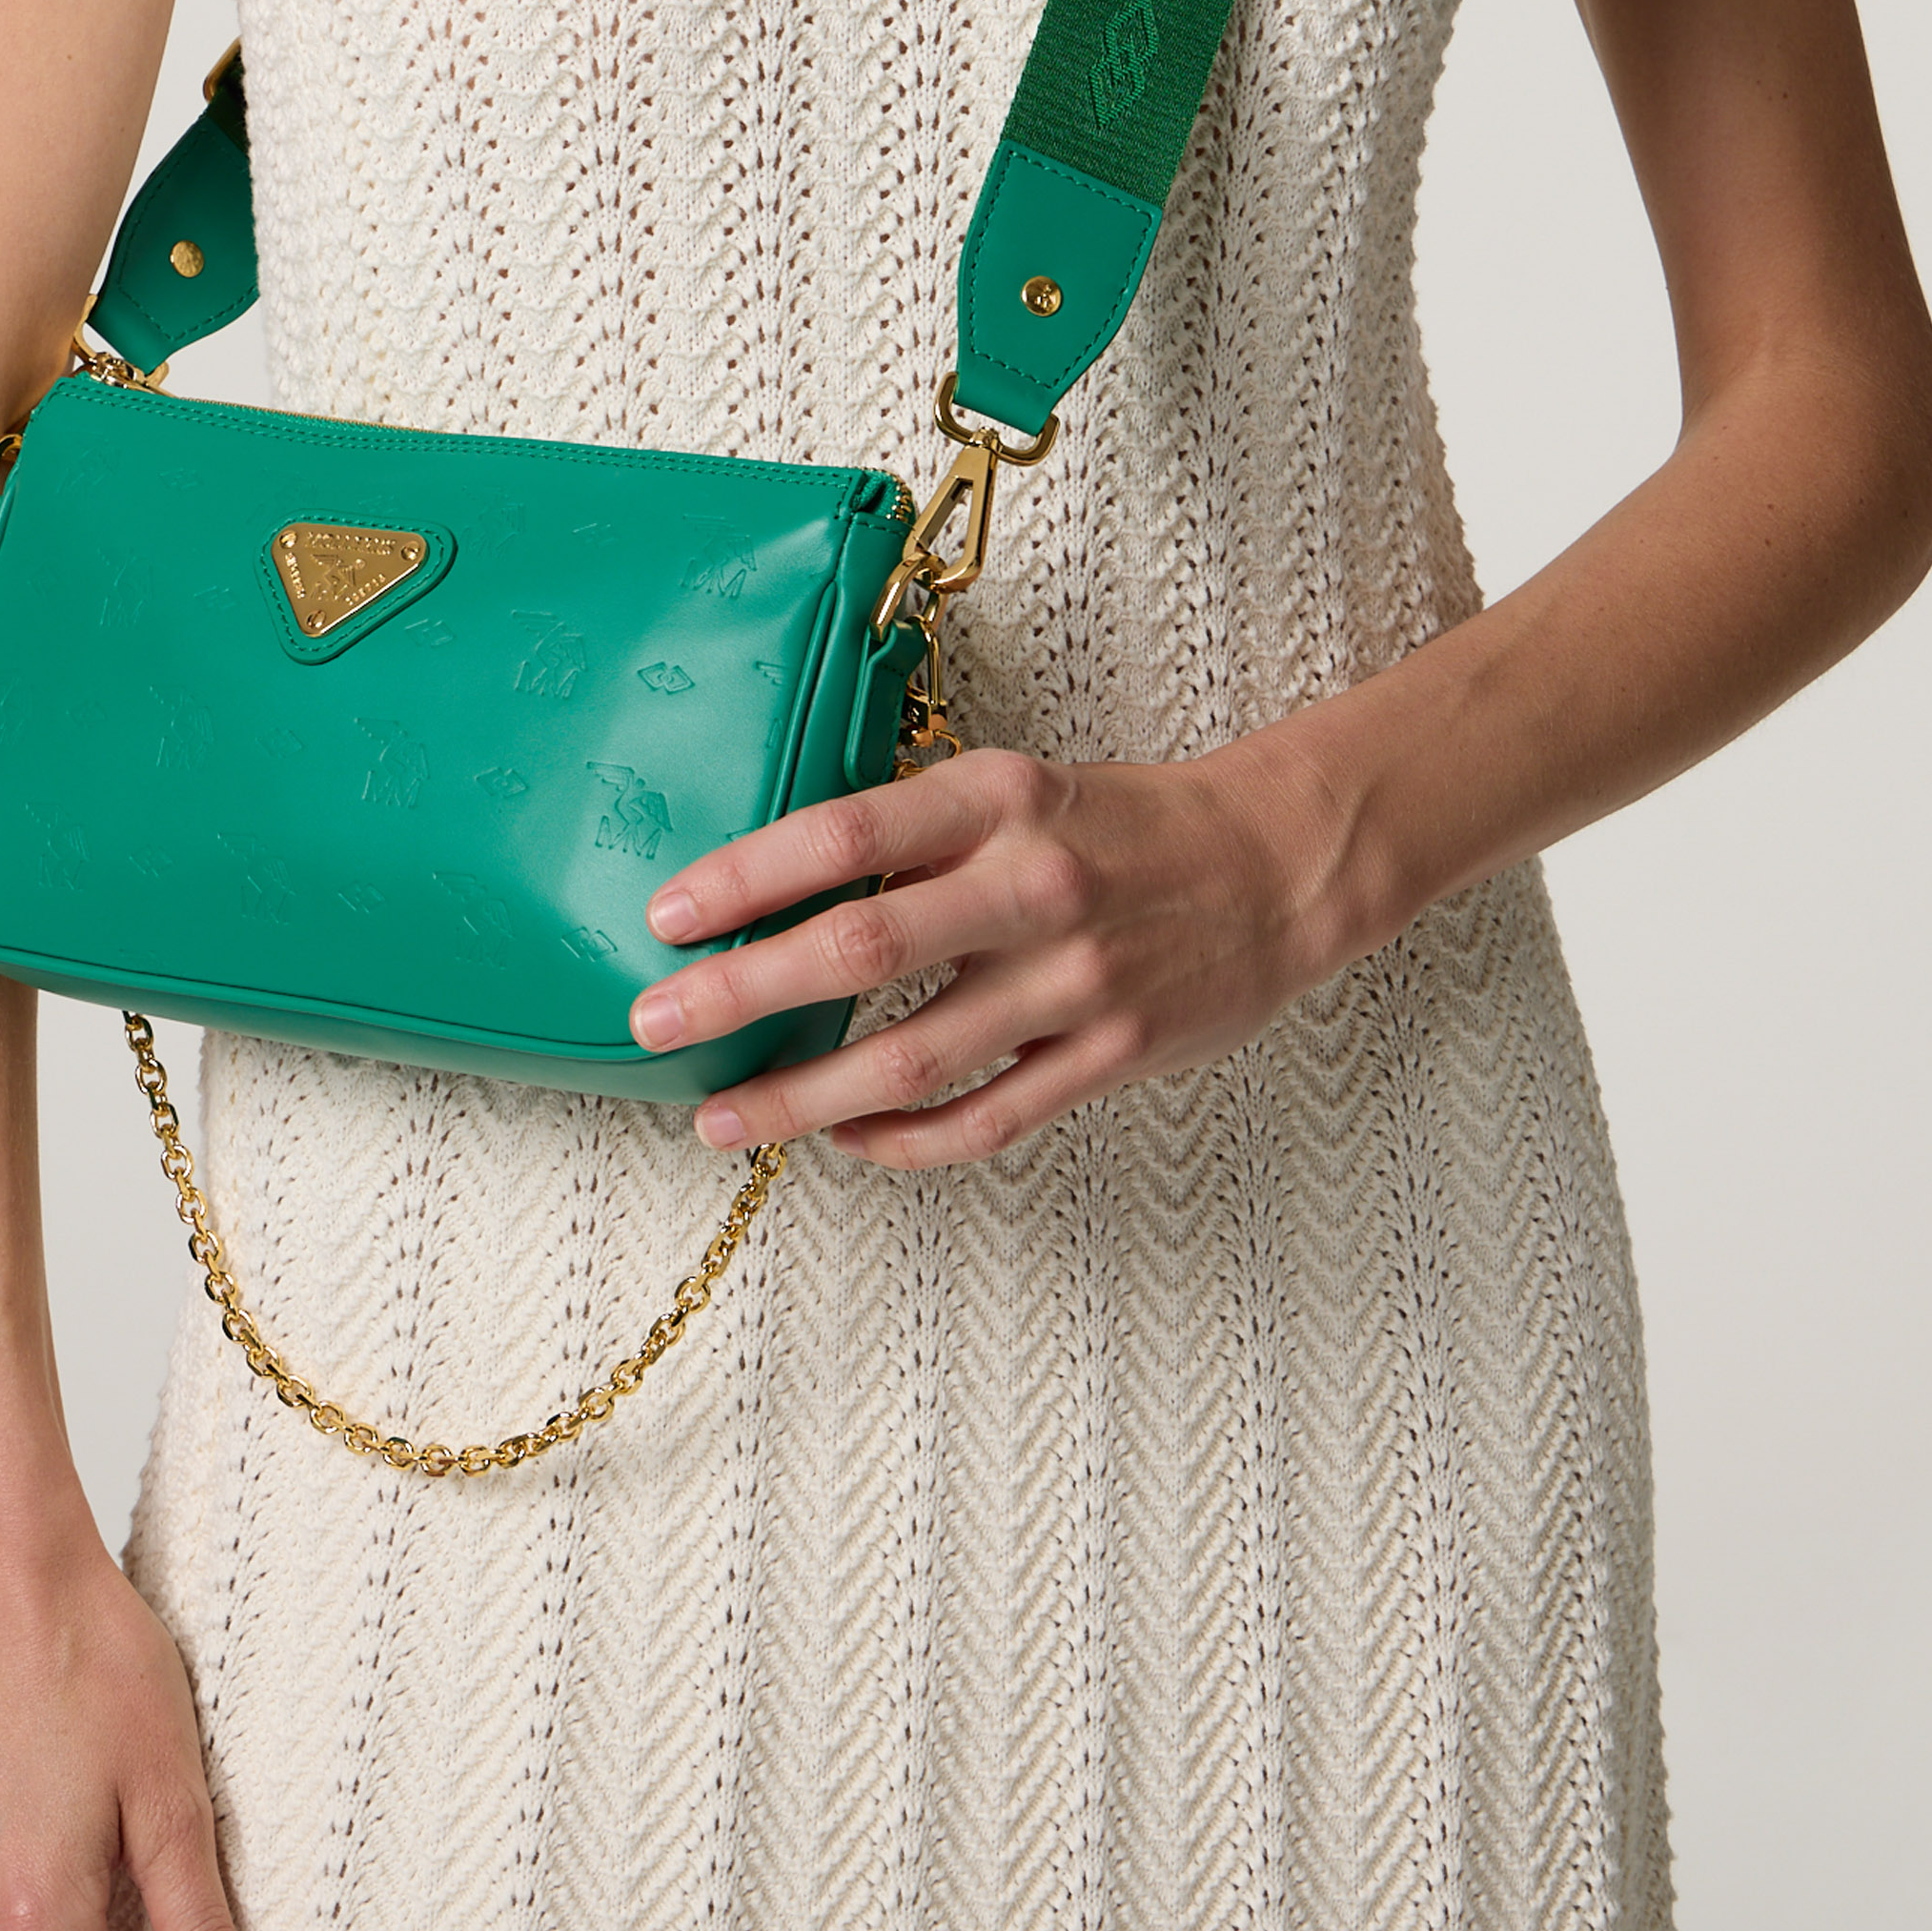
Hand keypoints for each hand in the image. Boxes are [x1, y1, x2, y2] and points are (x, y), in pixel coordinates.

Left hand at [626, 725, 1381, 1165]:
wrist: (1275, 866)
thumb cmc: (1123, 825)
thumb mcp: (1017, 789)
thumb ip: (918, 835)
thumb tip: (780, 885)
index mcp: (999, 800)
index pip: (847, 834)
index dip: (748, 877)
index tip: (668, 914)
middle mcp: (1031, 885)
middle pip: (860, 948)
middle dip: (741, 992)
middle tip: (656, 1023)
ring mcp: (1074, 980)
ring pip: (910, 1058)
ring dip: (802, 1097)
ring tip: (724, 1118)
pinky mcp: (1108, 1057)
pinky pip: (985, 1119)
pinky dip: (903, 1140)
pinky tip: (844, 1142)